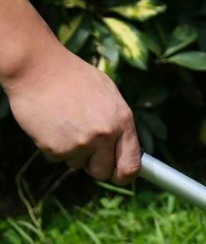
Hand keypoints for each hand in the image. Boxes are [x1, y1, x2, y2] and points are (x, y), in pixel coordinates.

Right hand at [5, 42, 140, 183]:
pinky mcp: (56, 147)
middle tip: (84, 145)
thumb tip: (127, 151)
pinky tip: (51, 124)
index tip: (118, 176)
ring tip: (65, 123)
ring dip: (71, 151)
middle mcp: (104, 135)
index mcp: (122, 122)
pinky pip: (57, 158)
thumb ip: (119, 124)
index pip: (131, 165)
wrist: (37, 66)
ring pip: (78, 165)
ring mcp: (80, 143)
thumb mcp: (109, 95)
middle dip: (94, 164)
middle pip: (102, 172)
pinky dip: (53, 145)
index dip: (124, 176)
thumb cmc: (74, 78)